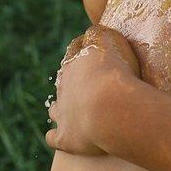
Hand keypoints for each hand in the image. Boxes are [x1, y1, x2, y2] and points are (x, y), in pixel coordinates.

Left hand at [47, 26, 140, 155]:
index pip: (75, 51)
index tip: (90, 52)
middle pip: (64, 80)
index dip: (82, 51)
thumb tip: (92, 32)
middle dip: (72, 82)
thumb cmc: (116, 72)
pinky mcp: (65, 138)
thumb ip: (99, 34)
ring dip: (60, 110)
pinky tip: (60, 138)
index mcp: (75, 63)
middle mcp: (64, 87)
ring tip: (72, 113)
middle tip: (88, 85)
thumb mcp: (111, 41)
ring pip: (55, 109)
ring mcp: (63, 114)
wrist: (110, 107)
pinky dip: (56, 137)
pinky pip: (54, 138)